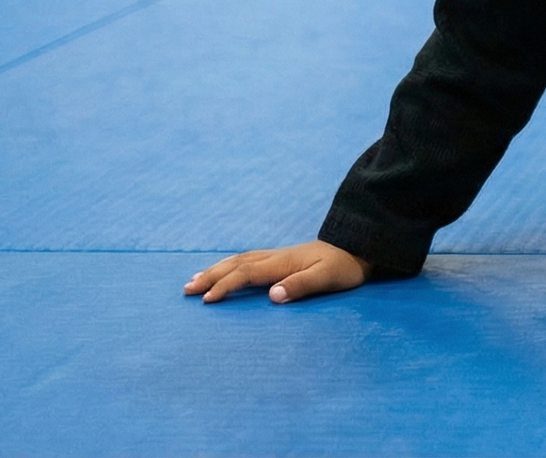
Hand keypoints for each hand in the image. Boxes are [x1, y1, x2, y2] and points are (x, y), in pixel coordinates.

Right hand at [185, 240, 367, 303]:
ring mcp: (278, 256)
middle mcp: (275, 257)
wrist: (358, 246)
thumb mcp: (328, 278)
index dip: (226, 286)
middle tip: (186, 289)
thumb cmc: (345, 266)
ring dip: (216, 270)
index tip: (207, 299)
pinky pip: (247, 260)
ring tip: (196, 280)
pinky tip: (225, 271)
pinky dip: (230, 266)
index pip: (246, 274)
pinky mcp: (282, 259)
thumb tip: (272, 296)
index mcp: (282, 263)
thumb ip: (301, 286)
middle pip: (236, 264)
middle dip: (210, 276)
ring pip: (239, 260)